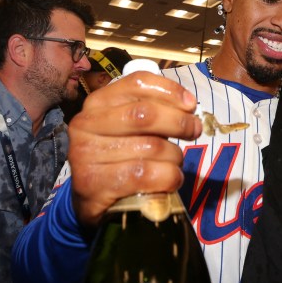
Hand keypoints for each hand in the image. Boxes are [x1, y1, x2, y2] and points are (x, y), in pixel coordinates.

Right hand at [67, 71, 201, 227]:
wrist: (88, 199)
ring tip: (175, 163)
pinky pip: (145, 175)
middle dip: (179, 122)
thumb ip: (153, 112)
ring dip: (174, 156)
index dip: (170, 91)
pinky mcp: (94, 184)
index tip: (190, 104)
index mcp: (97, 103)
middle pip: (145, 114)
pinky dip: (168, 177)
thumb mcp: (129, 127)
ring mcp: (86, 155)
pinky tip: (171, 180)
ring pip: (151, 148)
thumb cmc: (117, 156)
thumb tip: (188, 106)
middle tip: (194, 131)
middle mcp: (86, 123)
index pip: (137, 83)